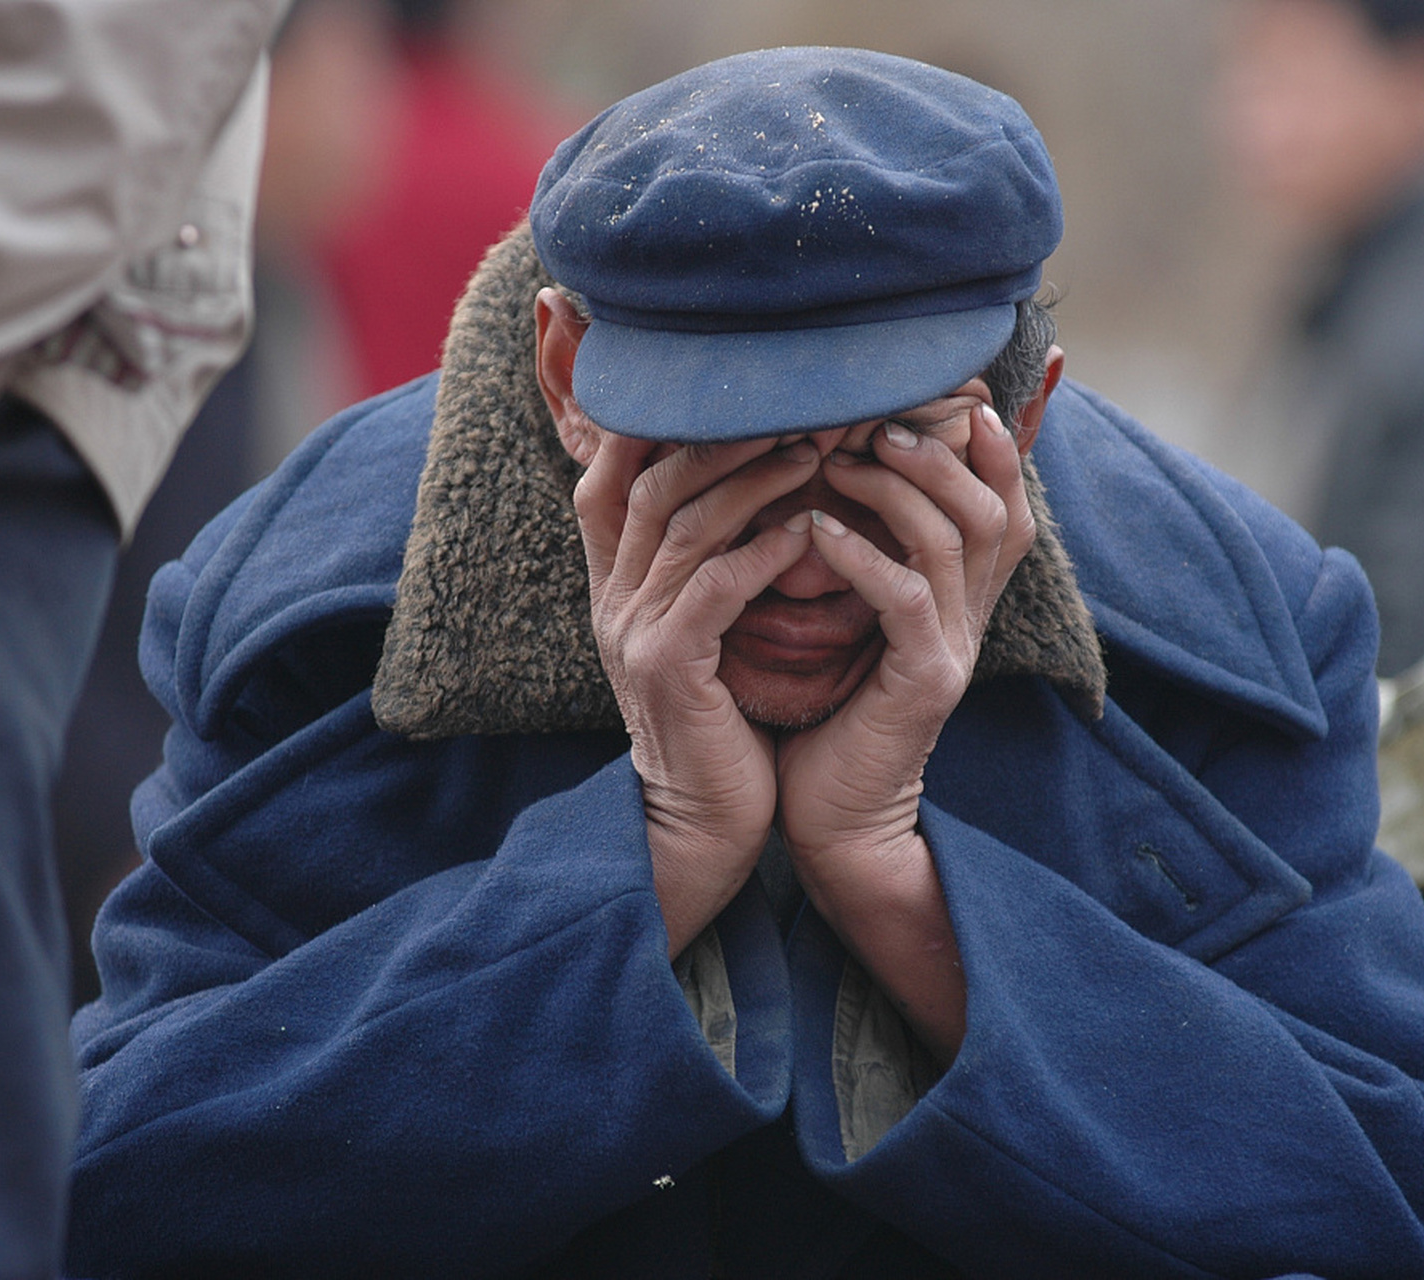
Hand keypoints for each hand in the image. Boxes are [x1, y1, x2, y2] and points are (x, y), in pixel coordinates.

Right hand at [572, 429, 822, 954]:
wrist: (701, 823)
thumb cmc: (721, 721)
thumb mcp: (701, 632)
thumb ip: (707, 565)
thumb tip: (752, 492)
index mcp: (615, 582)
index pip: (610, 475)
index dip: (653, 422)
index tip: (726, 384)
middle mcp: (612, 597)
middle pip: (650, 480)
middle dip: (722, 435)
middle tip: (796, 405)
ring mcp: (633, 631)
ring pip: (683, 523)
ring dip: (752, 478)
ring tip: (814, 446)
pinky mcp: (668, 668)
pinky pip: (714, 589)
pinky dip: (761, 552)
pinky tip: (807, 528)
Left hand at [775, 401, 1036, 1057]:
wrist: (828, 817)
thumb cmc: (822, 710)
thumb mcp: (845, 618)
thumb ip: (855, 550)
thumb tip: (826, 469)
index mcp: (959, 598)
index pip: (1000, 502)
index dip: (989, 445)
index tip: (947, 394)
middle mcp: (971, 618)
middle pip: (995, 509)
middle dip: (941, 452)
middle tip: (877, 419)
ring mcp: (953, 651)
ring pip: (956, 543)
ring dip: (902, 490)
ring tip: (845, 458)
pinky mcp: (923, 687)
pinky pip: (908, 602)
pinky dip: (866, 558)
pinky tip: (817, 532)